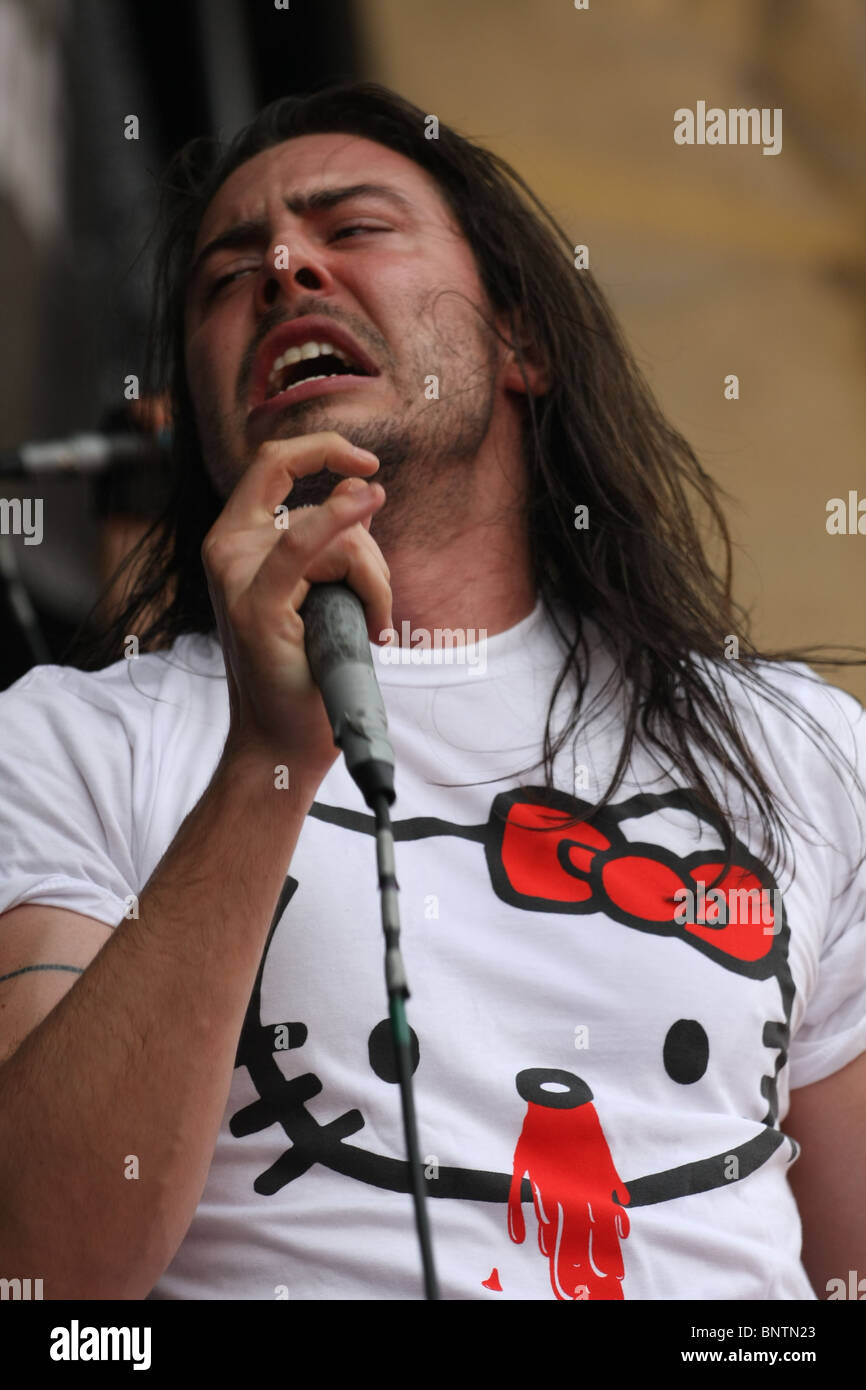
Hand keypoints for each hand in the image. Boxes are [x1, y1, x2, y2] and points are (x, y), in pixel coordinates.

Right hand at [201, 432, 390, 788]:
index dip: (322, 448)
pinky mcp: (258, 606)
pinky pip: (304, 546)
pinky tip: (365, 500)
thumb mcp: (318, 590)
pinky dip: (338, 522)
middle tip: (375, 608)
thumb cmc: (304, 669)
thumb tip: (359, 490)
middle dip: (365, 548)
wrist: (283, 740)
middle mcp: (227, 550)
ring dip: (374, 585)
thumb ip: (330, 539)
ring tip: (367, 633)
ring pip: (335, 540)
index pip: (274, 462)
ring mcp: (237, 577)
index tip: (368, 463)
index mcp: (235, 539)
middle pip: (317, 501)